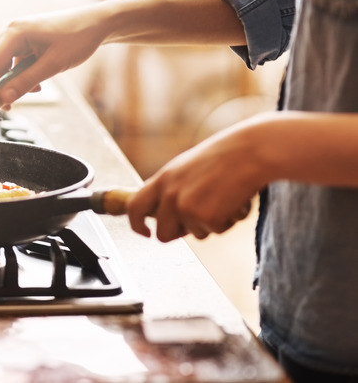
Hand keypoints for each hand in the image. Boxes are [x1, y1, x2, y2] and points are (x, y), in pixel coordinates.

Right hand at [0, 5, 107, 109]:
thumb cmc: (78, 39)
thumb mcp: (53, 65)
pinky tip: (36, 84)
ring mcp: (16, 36)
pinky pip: (11, 63)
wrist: (97, 24)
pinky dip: (17, 76)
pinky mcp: (24, 42)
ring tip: (30, 93)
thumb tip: (4, 98)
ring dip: (7, 83)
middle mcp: (10, 31)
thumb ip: (26, 82)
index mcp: (15, 32)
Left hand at [126, 116, 266, 241]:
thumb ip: (172, 189)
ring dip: (211, 223)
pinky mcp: (206, 217)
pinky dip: (228, 221)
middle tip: (201, 218)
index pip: (135, 207)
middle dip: (180, 233)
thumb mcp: (186, 168)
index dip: (136, 224)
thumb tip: (163, 214)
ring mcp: (186, 207)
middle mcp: (169, 194)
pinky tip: (235, 201)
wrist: (251, 151)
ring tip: (224, 198)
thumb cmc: (225, 157)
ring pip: (195, 235)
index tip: (145, 232)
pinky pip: (216, 232)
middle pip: (163, 234)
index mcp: (162, 179)